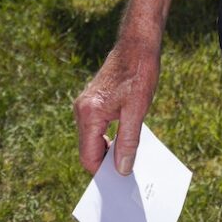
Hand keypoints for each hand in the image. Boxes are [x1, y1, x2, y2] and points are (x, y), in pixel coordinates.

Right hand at [73, 36, 160, 175]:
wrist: (137, 43)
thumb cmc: (139, 72)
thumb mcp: (137, 110)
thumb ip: (128, 141)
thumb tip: (122, 169)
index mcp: (89, 113)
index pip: (89, 156)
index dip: (103, 171)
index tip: (121, 177)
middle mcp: (82, 110)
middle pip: (88, 149)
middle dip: (105, 161)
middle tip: (127, 168)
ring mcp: (85, 104)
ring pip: (92, 139)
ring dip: (108, 148)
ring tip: (128, 152)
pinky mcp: (93, 101)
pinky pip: (96, 127)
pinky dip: (108, 136)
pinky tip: (125, 137)